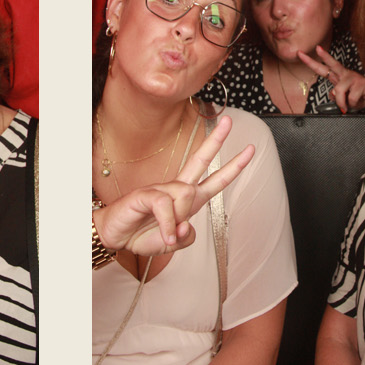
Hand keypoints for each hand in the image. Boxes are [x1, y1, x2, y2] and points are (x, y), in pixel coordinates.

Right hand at [94, 115, 254, 259]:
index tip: (249, 149)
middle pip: (200, 160)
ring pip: (185, 194)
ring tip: (168, 235)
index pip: (215, 180)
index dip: (233, 166)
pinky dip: (167, 225)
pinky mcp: (145, 194)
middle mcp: (176, 190)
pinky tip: (166, 236)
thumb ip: (187, 237)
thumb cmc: (142, 234)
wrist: (115, 236)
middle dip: (216, 141)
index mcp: (187, 199)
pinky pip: (165, 206)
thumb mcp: (173, 243)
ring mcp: (161, 189)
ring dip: (179, 220)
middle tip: (228, 121)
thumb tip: (188, 223)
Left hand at [299, 46, 364, 113]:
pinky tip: (357, 102)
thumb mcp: (341, 98)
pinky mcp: (361, 83)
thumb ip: (334, 96)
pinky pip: (351, 98)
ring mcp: (352, 78)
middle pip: (332, 63)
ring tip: (346, 106)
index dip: (311, 62)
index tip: (300, 54)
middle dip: (324, 56)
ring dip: (341, 102)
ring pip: (339, 90)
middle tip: (317, 48)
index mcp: (336, 76)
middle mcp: (343, 74)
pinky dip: (352, 104)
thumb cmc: (354, 96)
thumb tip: (333, 94)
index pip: (322, 68)